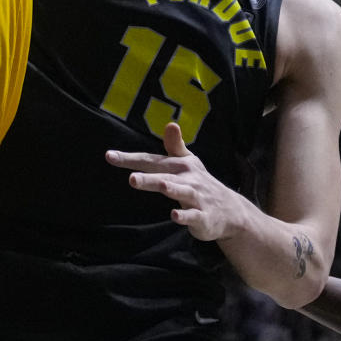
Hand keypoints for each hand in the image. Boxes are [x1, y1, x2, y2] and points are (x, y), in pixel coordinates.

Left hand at [106, 122, 242, 241]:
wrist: (231, 211)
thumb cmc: (200, 183)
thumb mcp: (189, 162)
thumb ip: (175, 145)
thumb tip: (170, 123)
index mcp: (179, 165)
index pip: (151, 160)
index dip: (130, 158)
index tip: (109, 156)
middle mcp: (187, 179)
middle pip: (163, 176)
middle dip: (148, 177)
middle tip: (130, 179)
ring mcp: (196, 197)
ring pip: (180, 192)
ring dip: (168, 188)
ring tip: (157, 186)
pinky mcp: (204, 217)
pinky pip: (193, 216)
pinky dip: (185, 216)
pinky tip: (174, 215)